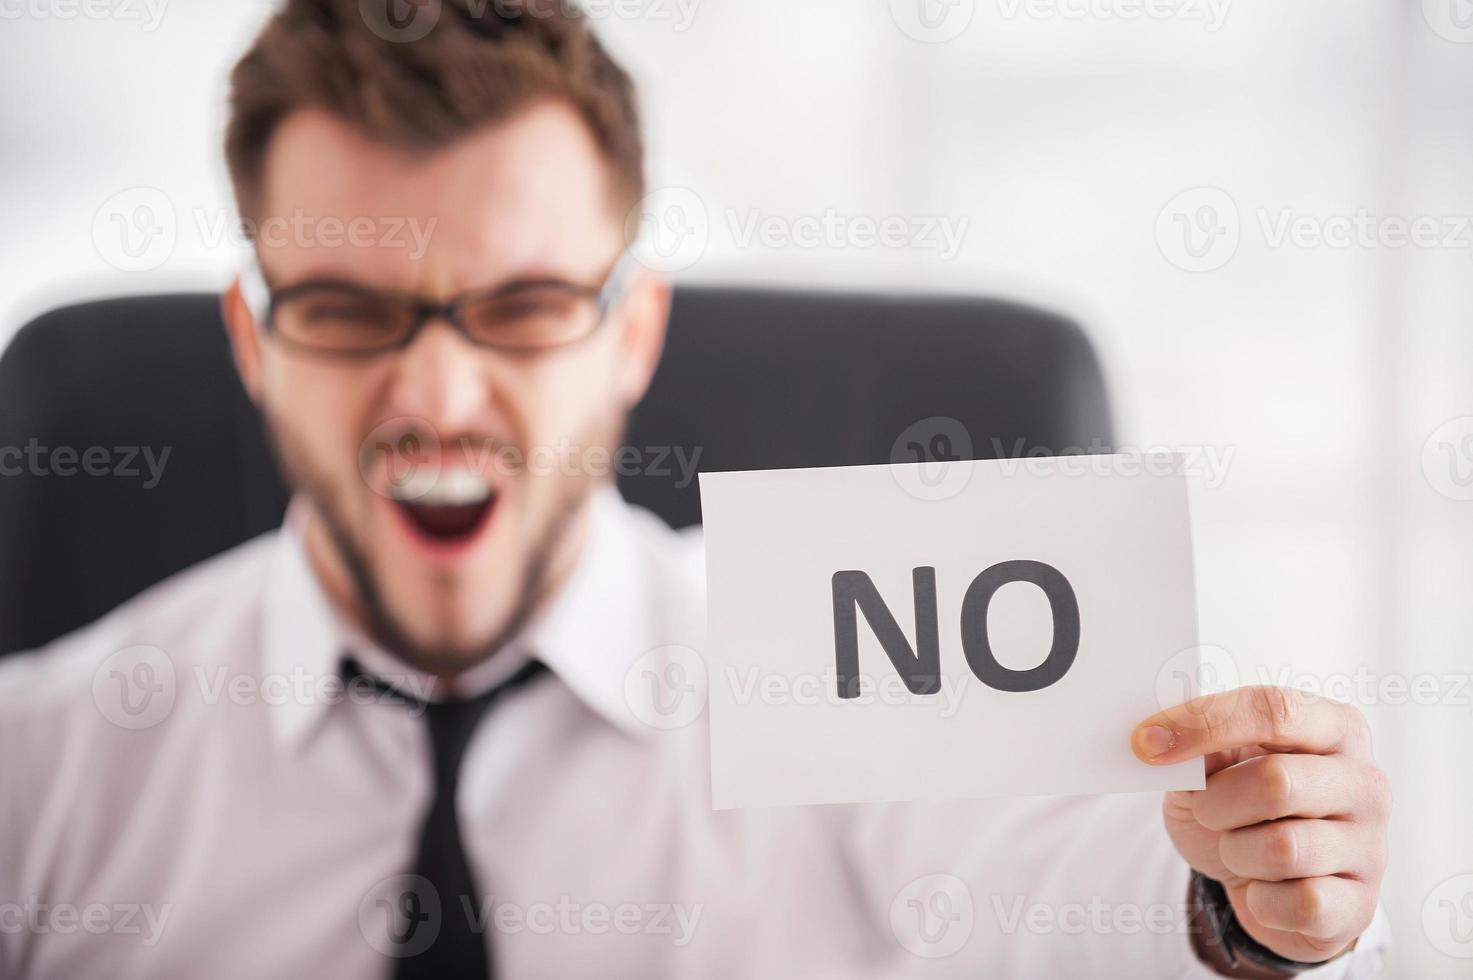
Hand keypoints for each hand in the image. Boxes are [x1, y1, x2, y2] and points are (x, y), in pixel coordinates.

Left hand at [1131, 686, 1388, 964]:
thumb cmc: (1241, 808)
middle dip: (1218, 802)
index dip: (1203, 724)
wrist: (1263, 882)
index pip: (1273, 710)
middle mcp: (1365, 782)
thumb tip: (1159, 737)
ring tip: (1238, 849)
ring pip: (1284, 849)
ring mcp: (1371, 846)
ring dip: (1236, 852)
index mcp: (1334, 728)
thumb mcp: (1216, 765)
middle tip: (1205, 810)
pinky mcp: (1362, 903)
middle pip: (1277, 781)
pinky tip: (1263, 888)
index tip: (1147, 743)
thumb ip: (1202, 744)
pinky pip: (1298, 903)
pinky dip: (1262, 900)